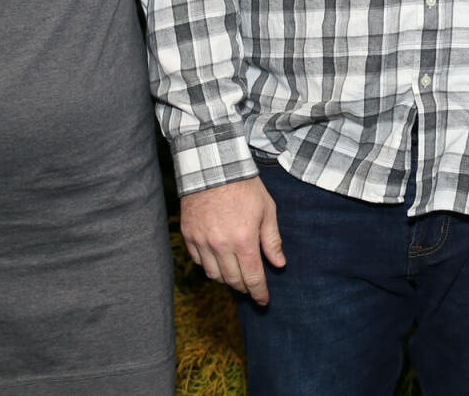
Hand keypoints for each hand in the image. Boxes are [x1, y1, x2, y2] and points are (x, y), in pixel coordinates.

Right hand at [179, 176, 284, 304]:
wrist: (214, 167)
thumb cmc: (245, 187)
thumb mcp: (267, 210)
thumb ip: (272, 239)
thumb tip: (279, 264)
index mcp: (243, 240)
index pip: (252, 278)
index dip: (259, 293)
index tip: (263, 301)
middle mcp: (220, 246)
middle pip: (232, 280)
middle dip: (244, 287)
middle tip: (251, 286)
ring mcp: (202, 242)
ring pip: (214, 274)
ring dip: (226, 278)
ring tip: (236, 273)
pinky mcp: (188, 236)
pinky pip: (198, 261)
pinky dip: (209, 265)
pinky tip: (218, 259)